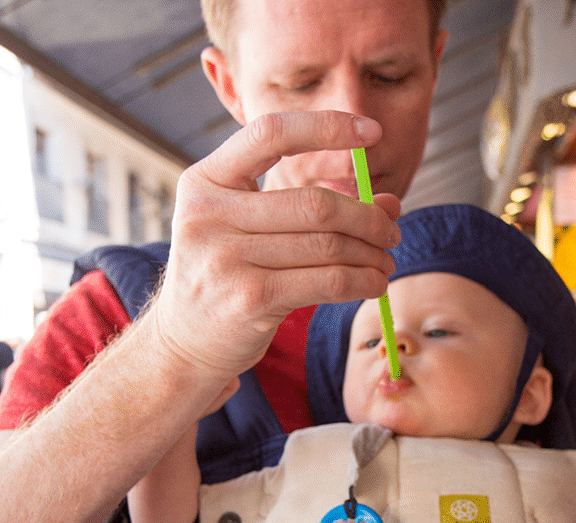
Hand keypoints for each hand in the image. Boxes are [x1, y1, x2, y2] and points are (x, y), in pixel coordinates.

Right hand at [151, 110, 401, 381]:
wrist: (184, 342)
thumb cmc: (228, 276)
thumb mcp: (254, 229)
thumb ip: (312, 205)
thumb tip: (389, 202)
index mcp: (205, 181)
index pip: (270, 134)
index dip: (326, 127)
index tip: (373, 132)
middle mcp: (208, 214)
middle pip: (315, 203)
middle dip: (368, 218)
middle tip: (391, 233)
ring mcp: (226, 257)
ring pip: (327, 245)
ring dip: (371, 254)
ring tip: (385, 262)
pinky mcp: (250, 298)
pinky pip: (327, 280)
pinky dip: (362, 281)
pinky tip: (374, 284)